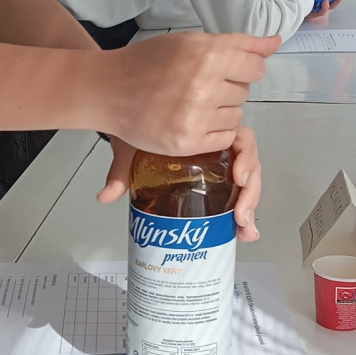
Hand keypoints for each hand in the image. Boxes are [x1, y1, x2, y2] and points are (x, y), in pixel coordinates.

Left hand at [96, 126, 260, 240]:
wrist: (127, 123)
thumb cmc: (137, 129)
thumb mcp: (131, 146)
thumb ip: (121, 170)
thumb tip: (106, 196)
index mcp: (205, 132)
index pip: (240, 139)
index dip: (245, 159)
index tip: (238, 178)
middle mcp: (217, 147)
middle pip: (248, 166)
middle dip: (249, 194)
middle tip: (240, 216)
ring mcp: (218, 165)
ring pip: (247, 182)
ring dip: (249, 206)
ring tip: (243, 229)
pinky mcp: (215, 182)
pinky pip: (236, 193)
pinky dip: (243, 212)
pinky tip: (243, 231)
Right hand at [98, 31, 277, 157]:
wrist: (109, 91)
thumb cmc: (148, 63)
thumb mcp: (191, 41)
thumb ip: (237, 44)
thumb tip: (275, 43)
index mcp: (208, 55)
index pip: (255, 67)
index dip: (241, 68)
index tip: (221, 71)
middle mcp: (204, 85)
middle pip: (244, 92)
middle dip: (227, 89)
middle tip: (196, 87)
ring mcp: (195, 116)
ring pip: (236, 116)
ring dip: (220, 112)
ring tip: (192, 105)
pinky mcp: (187, 141)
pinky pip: (224, 138)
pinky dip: (213, 132)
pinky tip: (193, 122)